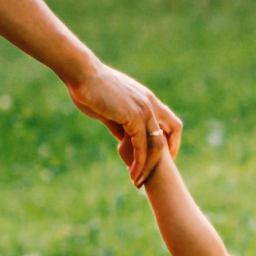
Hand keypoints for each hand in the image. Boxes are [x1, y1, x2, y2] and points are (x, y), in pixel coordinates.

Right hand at [67, 61, 182, 187]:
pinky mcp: (134, 117)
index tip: (161, 156)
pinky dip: (139, 162)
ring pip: (157, 144)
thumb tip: (123, 140)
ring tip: (138, 181)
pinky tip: (132, 173)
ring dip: (149, 166)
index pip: (169, 121)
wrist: (82, 74)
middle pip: (172, 131)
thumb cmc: (90, 88)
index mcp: (146, 98)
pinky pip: (142, 146)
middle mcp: (150, 103)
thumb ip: (119, 124)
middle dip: (167, 155)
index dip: (169, 139)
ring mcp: (144, 109)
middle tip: (156, 173)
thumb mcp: (109, 109)